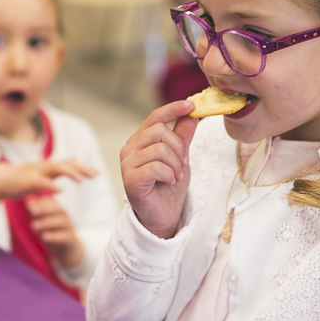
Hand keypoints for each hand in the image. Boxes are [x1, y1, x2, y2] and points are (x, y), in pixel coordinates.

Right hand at [0, 160, 96, 201]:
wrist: (3, 180)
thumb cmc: (24, 178)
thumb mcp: (45, 172)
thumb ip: (60, 167)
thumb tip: (75, 159)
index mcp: (50, 167)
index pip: (70, 165)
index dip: (83, 168)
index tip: (97, 173)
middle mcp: (46, 166)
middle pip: (66, 165)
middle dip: (81, 169)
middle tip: (95, 174)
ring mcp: (37, 172)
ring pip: (56, 169)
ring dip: (70, 173)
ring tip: (81, 180)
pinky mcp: (29, 181)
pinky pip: (42, 182)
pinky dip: (51, 185)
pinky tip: (60, 190)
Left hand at [27, 195, 83, 269]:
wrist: (68, 249)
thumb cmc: (53, 233)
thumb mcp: (44, 223)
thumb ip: (37, 214)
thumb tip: (26, 202)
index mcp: (58, 210)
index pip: (51, 202)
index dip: (40, 202)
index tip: (28, 203)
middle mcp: (64, 217)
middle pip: (57, 209)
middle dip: (44, 209)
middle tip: (31, 211)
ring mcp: (69, 227)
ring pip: (60, 222)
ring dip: (46, 223)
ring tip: (33, 226)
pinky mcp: (71, 239)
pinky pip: (64, 236)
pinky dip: (54, 236)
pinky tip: (45, 237)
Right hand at [121, 99, 197, 238]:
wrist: (163, 216)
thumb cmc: (169, 187)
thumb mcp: (181, 158)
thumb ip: (183, 136)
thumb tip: (191, 114)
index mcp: (140, 140)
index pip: (155, 116)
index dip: (174, 108)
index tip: (192, 105)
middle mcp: (130, 148)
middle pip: (159, 130)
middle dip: (179, 147)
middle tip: (184, 164)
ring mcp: (127, 163)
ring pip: (159, 149)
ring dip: (175, 164)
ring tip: (176, 176)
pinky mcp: (130, 179)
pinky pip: (156, 167)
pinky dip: (168, 174)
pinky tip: (168, 182)